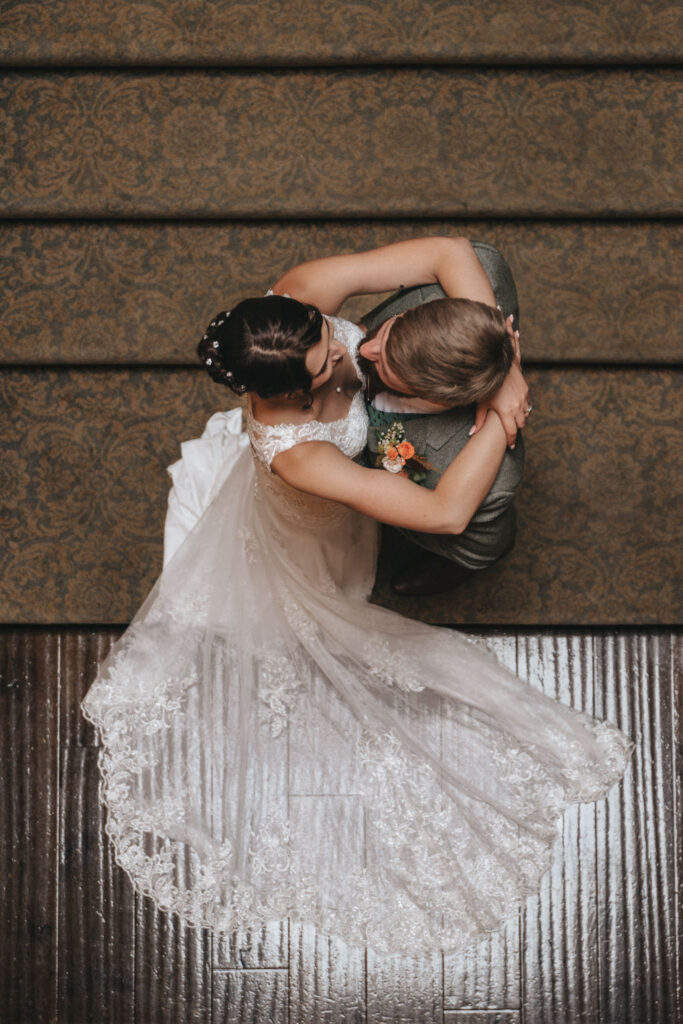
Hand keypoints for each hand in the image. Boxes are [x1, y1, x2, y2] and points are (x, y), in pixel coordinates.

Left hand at [469, 316, 529, 448]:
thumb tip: (471, 433)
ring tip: (514, 420)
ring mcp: (523, 398)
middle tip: (511, 433)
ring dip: (521, 419)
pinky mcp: (526, 390)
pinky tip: (516, 407)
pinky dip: (523, 408)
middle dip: (517, 429)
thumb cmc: (487, 384)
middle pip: (521, 424)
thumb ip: (478, 419)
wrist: (499, 365)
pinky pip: (527, 403)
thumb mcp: (481, 403)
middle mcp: (517, 406)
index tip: (510, 447)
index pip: (512, 432)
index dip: (511, 441)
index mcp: (506, 412)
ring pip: (526, 414)